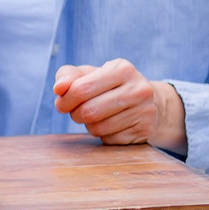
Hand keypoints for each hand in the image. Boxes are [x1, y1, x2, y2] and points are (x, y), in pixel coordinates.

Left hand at [53, 59, 186, 154]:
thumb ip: (68, 75)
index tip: (62, 104)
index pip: (81, 89)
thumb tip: (58, 88)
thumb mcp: (90, 74)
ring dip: (89, 126)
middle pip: (89, 111)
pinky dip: (104, 135)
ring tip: (96, 117)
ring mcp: (145, 111)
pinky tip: (111, 126)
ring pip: (98, 128)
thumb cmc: (109, 86)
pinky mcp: (144, 131)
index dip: (65, 100)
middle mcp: (138, 89)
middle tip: (78, 112)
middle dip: (76, 115)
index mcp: (123, 69)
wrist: (149, 102)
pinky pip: (110, 140)